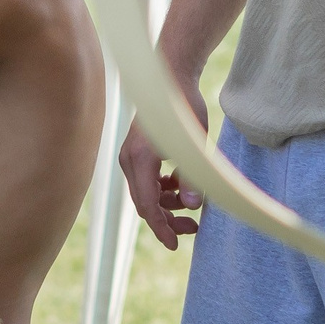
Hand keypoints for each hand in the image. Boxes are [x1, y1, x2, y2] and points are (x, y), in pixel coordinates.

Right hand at [116, 59, 207, 250]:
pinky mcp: (137, 152)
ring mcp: (131, 156)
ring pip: (146, 193)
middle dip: (168, 219)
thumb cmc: (184, 109)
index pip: (147, 206)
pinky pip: (147, 180)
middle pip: (145, 203)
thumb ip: (192, 178)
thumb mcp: (195, 147)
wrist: (170, 78)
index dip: (161, 228)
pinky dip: (163, 188)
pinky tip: (180, 185)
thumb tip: (193, 207)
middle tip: (194, 228)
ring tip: (193, 206)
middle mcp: (129, 160)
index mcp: (140, 160)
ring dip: (168, 203)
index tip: (174, 245)